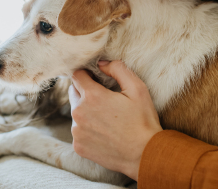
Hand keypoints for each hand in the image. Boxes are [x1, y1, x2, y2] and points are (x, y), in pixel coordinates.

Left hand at [68, 60, 162, 180]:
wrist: (144, 155)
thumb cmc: (143, 121)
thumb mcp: (137, 88)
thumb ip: (118, 69)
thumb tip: (101, 63)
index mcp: (92, 96)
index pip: (77, 75)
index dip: (87, 74)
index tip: (96, 79)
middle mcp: (79, 113)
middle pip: (74, 93)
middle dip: (85, 92)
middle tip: (104, 99)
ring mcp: (77, 131)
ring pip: (75, 112)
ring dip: (86, 111)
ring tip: (106, 118)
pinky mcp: (78, 146)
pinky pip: (78, 131)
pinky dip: (87, 129)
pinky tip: (104, 132)